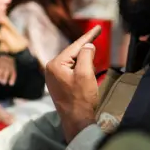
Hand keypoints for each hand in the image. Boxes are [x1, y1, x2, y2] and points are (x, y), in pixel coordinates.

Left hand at [0, 55, 16, 85]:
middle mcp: (3, 61)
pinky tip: (11, 84)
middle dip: (0, 74)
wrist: (8, 57)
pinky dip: (13, 79)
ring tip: (3, 83)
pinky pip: (14, 73)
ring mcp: (9, 65)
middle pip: (2, 68)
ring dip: (5, 77)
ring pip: (8, 71)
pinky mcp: (13, 69)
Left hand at [44, 26, 101, 141]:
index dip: (88, 37)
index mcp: (55, 64)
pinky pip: (70, 69)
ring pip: (71, 61)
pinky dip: (80, 65)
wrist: (76, 121)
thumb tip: (87, 45)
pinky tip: (86, 62)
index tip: (98, 28)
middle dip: (85, 45)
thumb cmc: (81, 98)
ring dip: (83, 56)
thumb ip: (85, 55)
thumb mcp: (85, 73)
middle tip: (97, 35)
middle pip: (72, 53)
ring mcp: (53, 78)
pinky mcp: (58, 85)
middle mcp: (50, 69)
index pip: (74, 46)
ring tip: (93, 47)